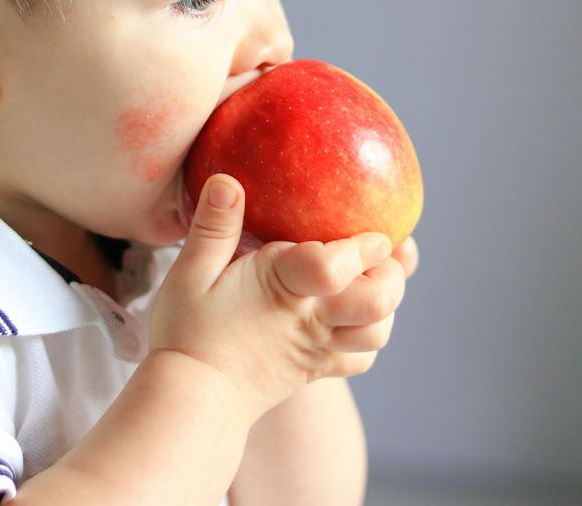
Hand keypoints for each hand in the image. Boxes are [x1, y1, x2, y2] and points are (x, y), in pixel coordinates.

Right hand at [148, 174, 397, 425]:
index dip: (365, 246)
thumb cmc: (188, 332)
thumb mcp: (190, 272)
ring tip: (374, 276)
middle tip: (386, 250)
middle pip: (378, 302)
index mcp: (283, 287)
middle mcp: (311, 318)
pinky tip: (352, 317)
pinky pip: (359, 358)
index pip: (337, 266)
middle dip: (393, 273)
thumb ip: (213, 226)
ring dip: (386, 304)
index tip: (374, 230)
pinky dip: (366, 337)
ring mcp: (317, 347)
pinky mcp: (315, 369)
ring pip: (377, 332)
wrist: (191, 400)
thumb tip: (228, 180)